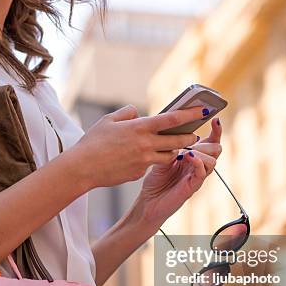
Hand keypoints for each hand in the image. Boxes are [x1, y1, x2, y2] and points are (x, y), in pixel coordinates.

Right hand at [69, 105, 205, 188]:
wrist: (83, 168)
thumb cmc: (92, 142)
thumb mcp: (108, 120)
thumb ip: (127, 113)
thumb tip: (138, 114)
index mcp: (139, 128)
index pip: (172, 119)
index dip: (190, 114)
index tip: (202, 111)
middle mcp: (145, 145)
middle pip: (177, 141)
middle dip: (189, 137)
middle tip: (194, 135)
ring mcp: (144, 161)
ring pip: (168, 156)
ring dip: (172, 151)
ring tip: (172, 146)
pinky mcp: (139, 173)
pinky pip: (150, 166)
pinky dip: (150, 161)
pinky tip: (141, 159)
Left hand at [135, 118, 222, 226]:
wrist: (148, 203)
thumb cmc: (155, 182)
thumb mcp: (162, 158)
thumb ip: (172, 146)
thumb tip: (177, 129)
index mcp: (193, 157)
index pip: (211, 142)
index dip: (216, 131)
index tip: (215, 119)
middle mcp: (198, 166)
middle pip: (216, 150)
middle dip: (210, 141)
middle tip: (196, 139)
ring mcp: (197, 177)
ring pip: (212, 160)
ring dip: (202, 152)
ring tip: (188, 151)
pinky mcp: (192, 187)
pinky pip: (202, 173)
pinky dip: (198, 162)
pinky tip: (188, 157)